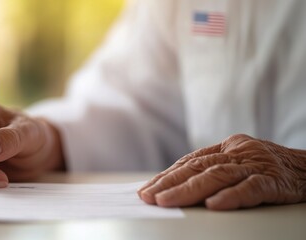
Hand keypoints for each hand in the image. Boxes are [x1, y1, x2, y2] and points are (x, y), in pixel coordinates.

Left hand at [137, 134, 305, 209]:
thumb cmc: (269, 168)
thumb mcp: (239, 162)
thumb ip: (214, 170)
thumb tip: (178, 187)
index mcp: (227, 147)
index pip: (190, 161)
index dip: (167, 175)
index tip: (147, 188)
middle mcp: (238, 152)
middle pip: (198, 166)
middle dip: (169, 182)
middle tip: (148, 196)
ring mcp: (256, 164)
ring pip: (217, 175)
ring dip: (188, 190)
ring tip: (166, 201)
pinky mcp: (275, 180)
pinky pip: (251, 188)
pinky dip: (231, 197)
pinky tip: (212, 206)